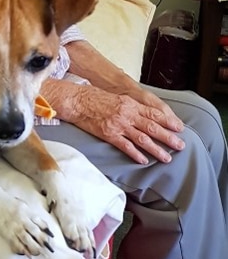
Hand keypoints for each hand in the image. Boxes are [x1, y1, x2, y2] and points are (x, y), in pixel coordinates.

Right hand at [70, 84, 184, 163]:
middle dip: (168, 137)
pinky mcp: (109, 134)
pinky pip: (126, 146)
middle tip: (180, 145)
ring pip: (142, 138)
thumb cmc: (95, 97)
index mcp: (131, 104)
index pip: (154, 113)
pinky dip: (136, 154)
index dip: (168, 121)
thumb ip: (131, 106)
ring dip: (156, 149)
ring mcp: (119, 125)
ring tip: (167, 157)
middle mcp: (127, 114)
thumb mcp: (117, 98)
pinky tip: (144, 160)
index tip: (179, 128)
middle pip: (152, 127)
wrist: (77, 100)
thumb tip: (144, 115)